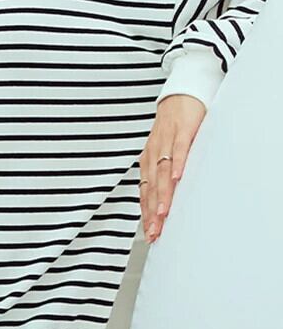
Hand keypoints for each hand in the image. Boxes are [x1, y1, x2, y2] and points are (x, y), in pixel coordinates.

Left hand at [139, 94, 205, 242]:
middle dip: (153, 211)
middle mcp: (154, 152)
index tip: (150, 233)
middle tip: (156, 231)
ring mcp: (167, 141)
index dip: (147, 213)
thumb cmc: (174, 127)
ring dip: (162, 194)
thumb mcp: (167, 152)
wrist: (180, 95)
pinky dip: (178, 163)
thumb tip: (167, 201)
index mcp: (149, 160)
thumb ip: (165, 174)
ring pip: (162, 172)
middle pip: (153, 186)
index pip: (146, 191)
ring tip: (163, 213)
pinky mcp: (182, 130)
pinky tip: (178, 178)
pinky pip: (179, 149)